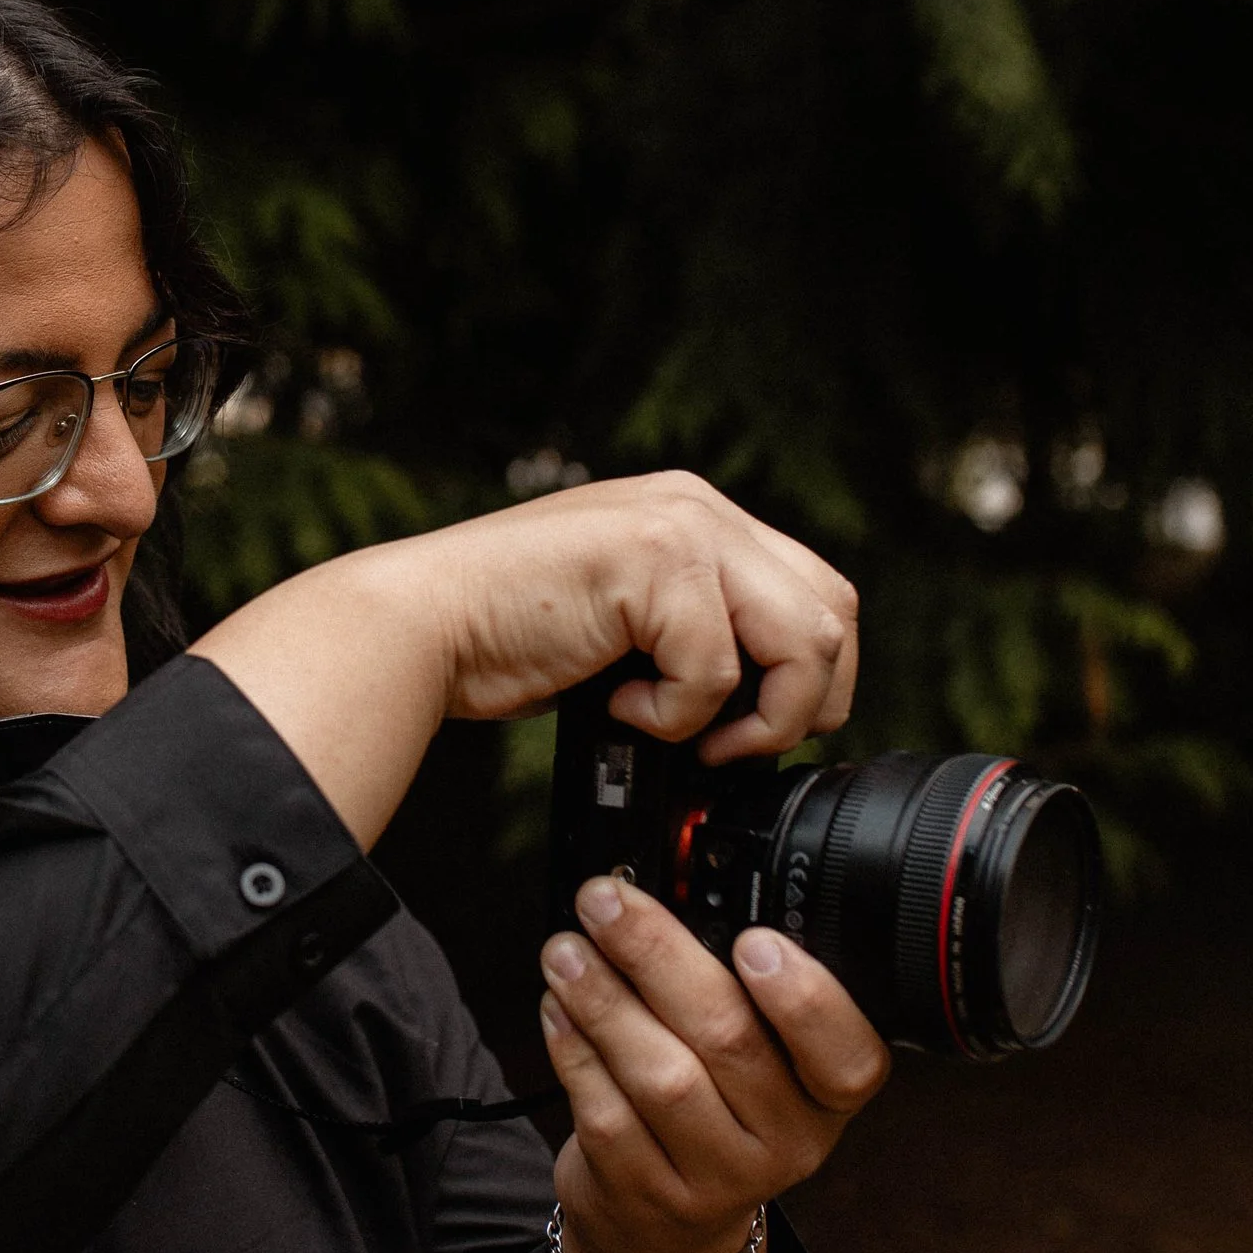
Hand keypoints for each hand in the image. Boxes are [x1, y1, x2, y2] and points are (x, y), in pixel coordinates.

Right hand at [413, 471, 859, 761]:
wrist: (419, 626)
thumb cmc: (504, 636)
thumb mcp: (626, 621)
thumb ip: (694, 627)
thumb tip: (767, 700)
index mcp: (696, 516)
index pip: (817, 592)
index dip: (808, 677)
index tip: (753, 729)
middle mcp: (698, 506)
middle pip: (833, 612)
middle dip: (801, 703)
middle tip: (733, 747)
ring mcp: (681, 525)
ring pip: (805, 639)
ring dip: (754, 716)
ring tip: (683, 734)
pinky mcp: (655, 560)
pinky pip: (718, 668)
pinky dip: (675, 715)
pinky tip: (619, 708)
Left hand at [537, 875, 890, 1252]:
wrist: (664, 1229)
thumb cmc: (716, 1111)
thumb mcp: (759, 1062)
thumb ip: (738, 993)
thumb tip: (666, 897)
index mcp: (829, 1097)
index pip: (846, 1056)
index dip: (806, 998)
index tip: (753, 940)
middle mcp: (787, 1144)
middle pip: (729, 1040)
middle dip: (658, 955)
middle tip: (606, 902)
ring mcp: (716, 1179)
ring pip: (660, 1076)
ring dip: (603, 999)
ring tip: (565, 950)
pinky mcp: (646, 1195)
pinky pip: (606, 1112)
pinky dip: (575, 1049)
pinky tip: (558, 1009)